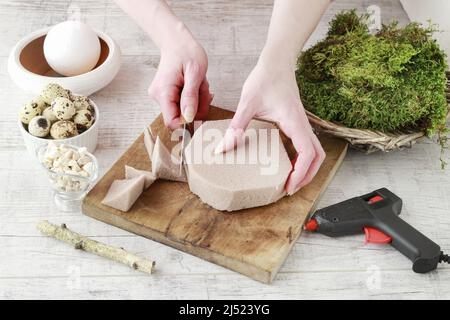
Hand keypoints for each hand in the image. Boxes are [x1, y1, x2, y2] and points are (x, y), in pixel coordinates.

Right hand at [148, 34, 212, 128]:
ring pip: (184, 110)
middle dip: (196, 107)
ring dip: (197, 101)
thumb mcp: (195, 73)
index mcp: (163, 92)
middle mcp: (159, 96)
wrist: (177, 41)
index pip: (171, 122)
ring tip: (199, 84)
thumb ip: (191, 97)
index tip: (200, 110)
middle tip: (203, 90)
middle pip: (180, 116)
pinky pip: (183, 104)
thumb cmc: (187, 52)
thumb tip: (189, 117)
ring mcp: (161, 96)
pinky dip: (193, 97)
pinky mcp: (166, 95)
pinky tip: (195, 85)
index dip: (187, 122)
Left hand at [215, 61, 325, 194]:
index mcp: (294, 122)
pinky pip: (307, 144)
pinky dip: (302, 158)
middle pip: (317, 156)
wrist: (276, 62)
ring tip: (291, 180)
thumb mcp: (247, 103)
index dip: (302, 172)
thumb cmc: (264, 79)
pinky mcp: (297, 121)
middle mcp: (303, 124)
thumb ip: (236, 127)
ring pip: (315, 151)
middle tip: (290, 188)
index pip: (308, 153)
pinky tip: (287, 163)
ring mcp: (302, 123)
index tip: (289, 185)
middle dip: (307, 175)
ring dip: (307, 168)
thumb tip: (222, 149)